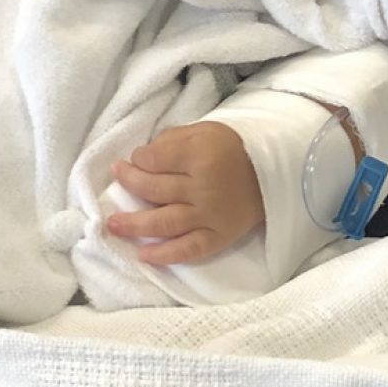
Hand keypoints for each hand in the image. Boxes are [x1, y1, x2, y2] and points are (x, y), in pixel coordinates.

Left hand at [106, 122, 263, 264]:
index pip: (154, 159)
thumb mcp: (204, 130)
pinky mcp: (219, 236)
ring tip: (113, 225)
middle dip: (129, 183)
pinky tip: (143, 256)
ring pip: (164, 222)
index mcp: (199, 156)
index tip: (135, 158)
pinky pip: (190, 249)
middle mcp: (202, 188)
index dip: (138, 158)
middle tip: (117, 178)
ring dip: (134, 225)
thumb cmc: (234, 147)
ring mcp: (209, 215)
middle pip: (153, 189)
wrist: (274, 170)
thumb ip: (173, 140)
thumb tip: (143, 156)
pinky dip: (166, 255)